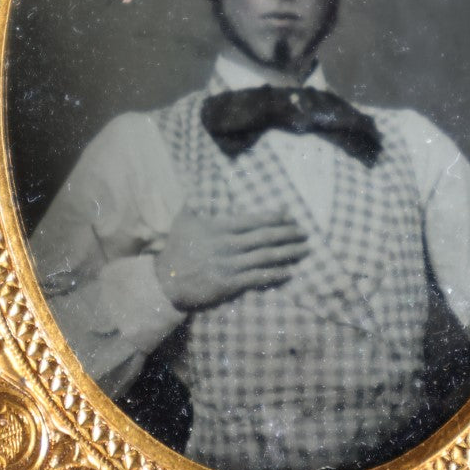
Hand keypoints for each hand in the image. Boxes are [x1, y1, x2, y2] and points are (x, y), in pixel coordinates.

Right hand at [153, 207, 309, 311]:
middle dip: (288, 234)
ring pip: (266, 257)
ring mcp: (230, 265)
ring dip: (288, 253)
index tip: (289, 216)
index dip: (274, 218)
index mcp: (219, 227)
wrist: (165, 282)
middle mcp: (228, 245)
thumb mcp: (183, 221)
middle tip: (304, 233)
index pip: (253, 220)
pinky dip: (276, 275)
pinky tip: (289, 272)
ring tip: (304, 250)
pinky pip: (258, 278)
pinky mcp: (230, 284)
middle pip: (264, 237)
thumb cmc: (175, 250)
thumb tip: (195, 185)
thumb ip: (194, 203)